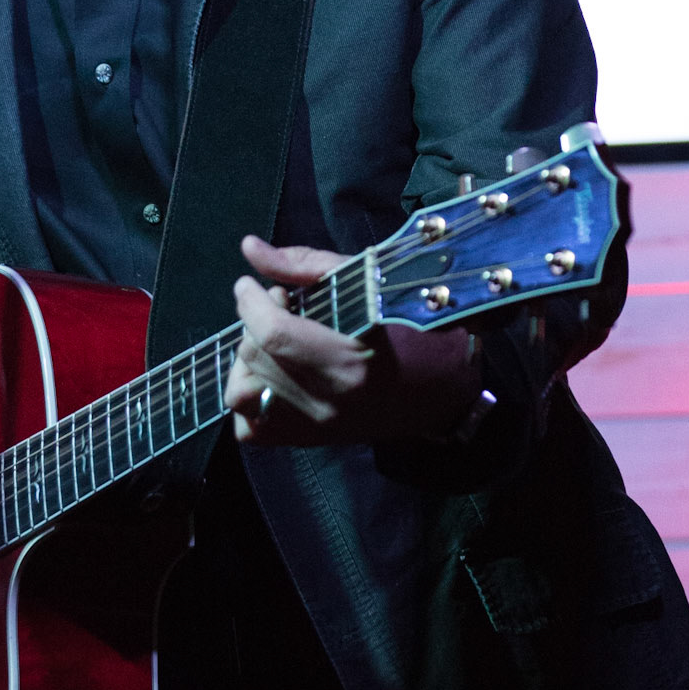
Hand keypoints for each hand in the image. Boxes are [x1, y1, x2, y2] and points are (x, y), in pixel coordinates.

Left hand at [225, 237, 480, 444]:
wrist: (446, 393)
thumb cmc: (413, 328)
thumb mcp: (367, 282)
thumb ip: (303, 264)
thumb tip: (249, 247)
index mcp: (350, 361)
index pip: (274, 334)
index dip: (251, 301)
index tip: (252, 284)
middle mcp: (329, 402)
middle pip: (255, 356)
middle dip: (253, 321)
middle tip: (279, 305)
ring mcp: (317, 428)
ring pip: (242, 395)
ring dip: (245, 360)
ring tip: (270, 341)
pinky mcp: (311, 441)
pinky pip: (251, 428)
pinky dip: (249, 398)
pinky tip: (271, 374)